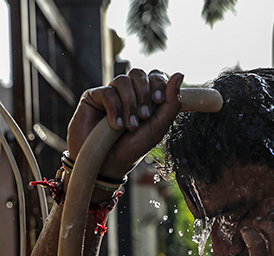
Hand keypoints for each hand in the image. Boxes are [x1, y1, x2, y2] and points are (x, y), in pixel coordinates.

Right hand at [66, 69, 183, 179]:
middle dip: (144, 94)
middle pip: (138, 73)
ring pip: (122, 80)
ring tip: (129, 126)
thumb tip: (180, 74)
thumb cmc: (133, 147)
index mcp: (145, 96)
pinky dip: (114, 109)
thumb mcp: (158, 127)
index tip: (158, 100)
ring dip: (130, 104)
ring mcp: (110, 93)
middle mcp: (128, 92)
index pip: (154, 75)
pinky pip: (107, 92)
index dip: (158, 83)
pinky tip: (115, 125)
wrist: (109, 164)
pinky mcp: (93, 97)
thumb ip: (171, 103)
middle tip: (144, 116)